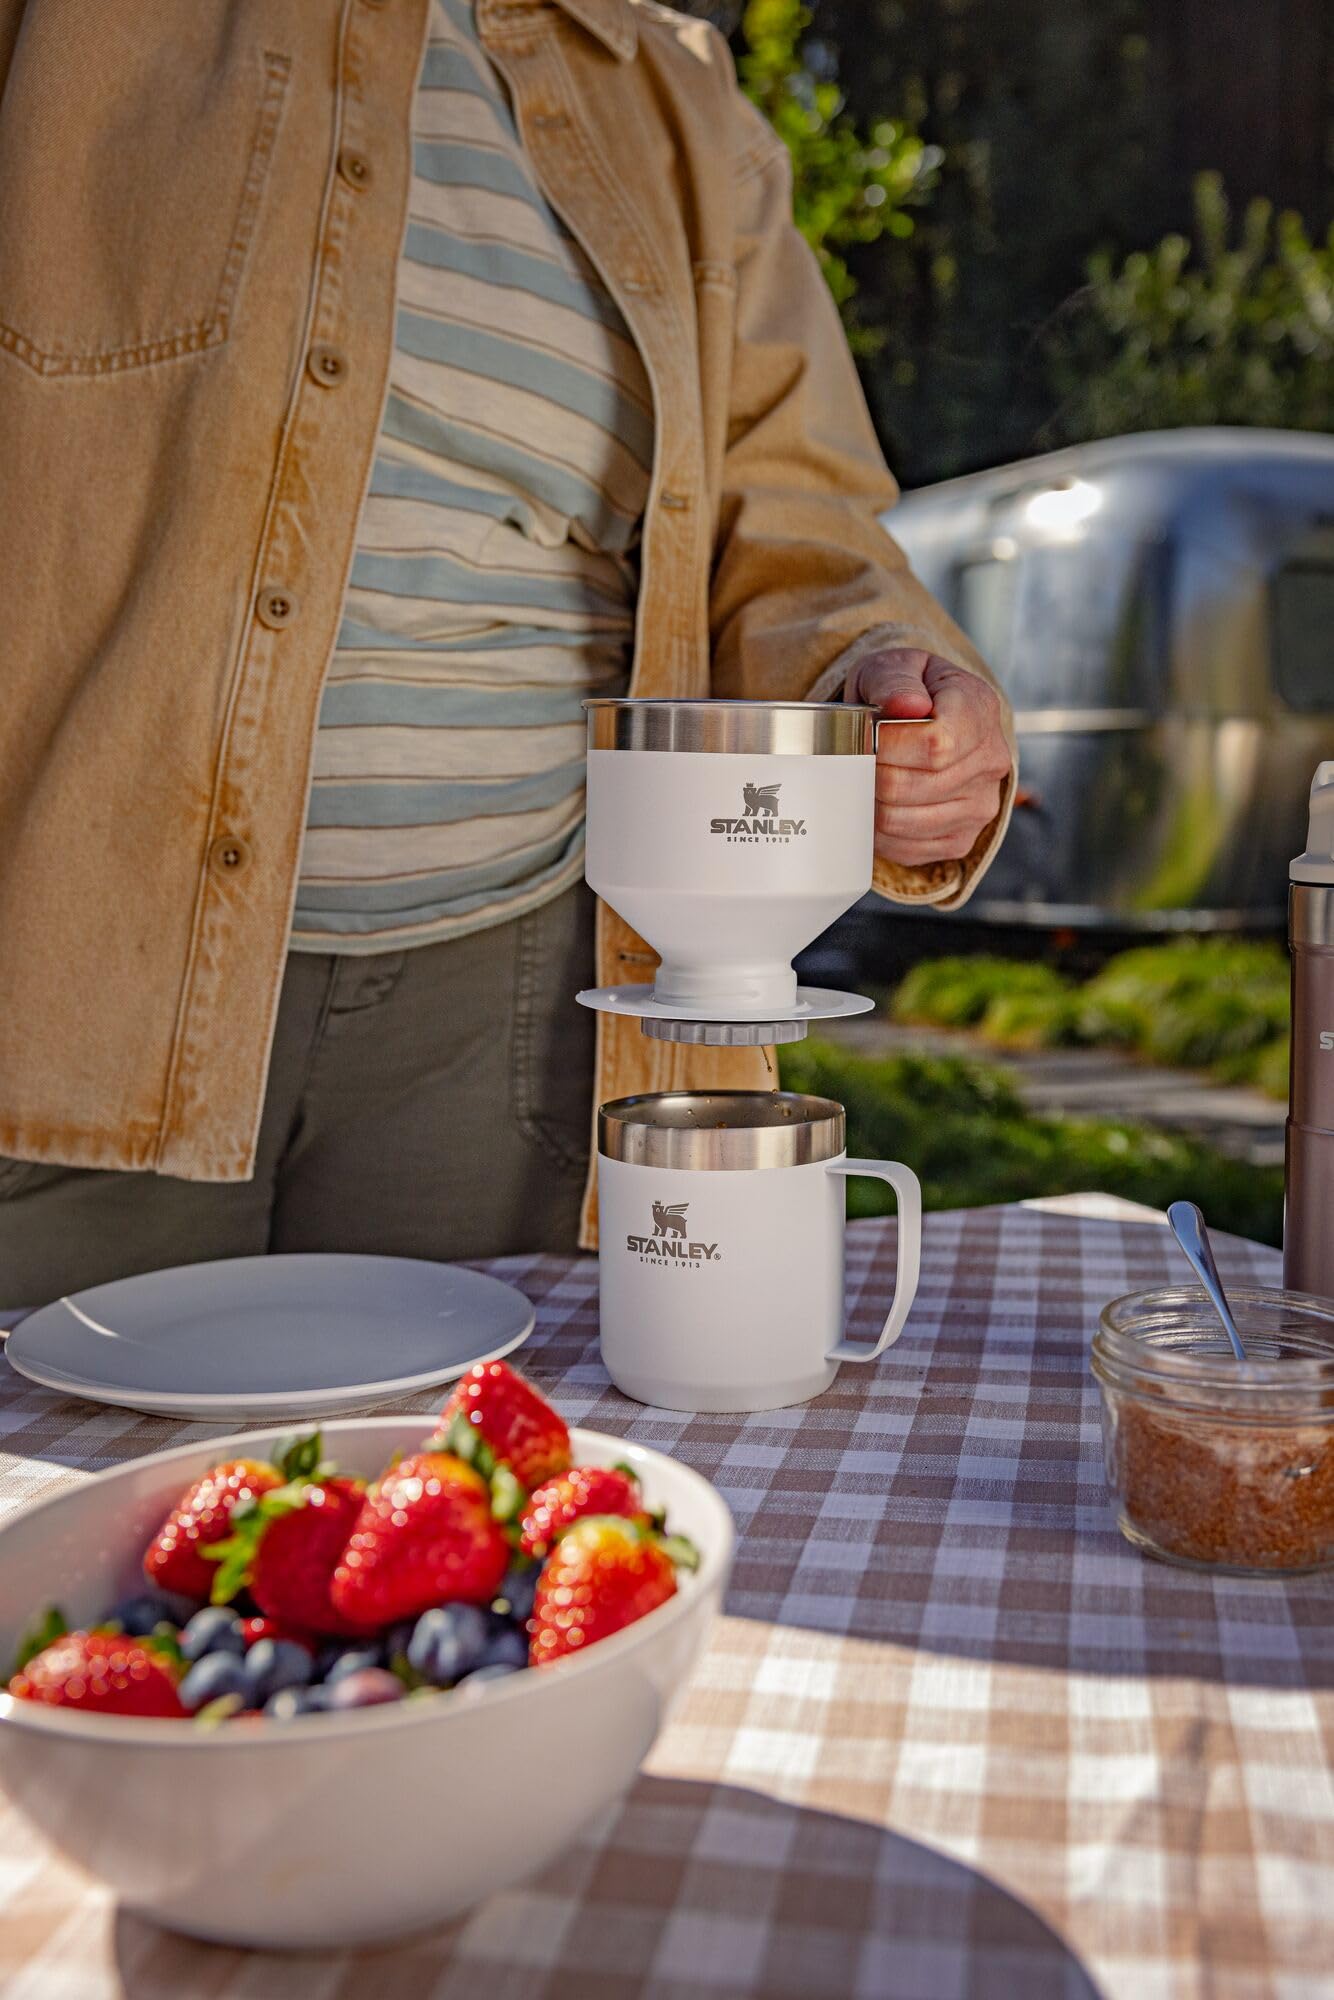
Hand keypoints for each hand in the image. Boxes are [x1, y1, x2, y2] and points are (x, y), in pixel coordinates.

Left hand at [847, 648, 1012, 867]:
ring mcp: (981, 805)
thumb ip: (895, 680)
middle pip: (911, 786)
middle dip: (871, 773)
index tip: (868, 735)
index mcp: (980, 709)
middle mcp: (991, 760)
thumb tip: (907, 705)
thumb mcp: (893, 667)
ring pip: (901, 820)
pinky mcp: (961, 838)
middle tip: (859, 757)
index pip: (936, 745)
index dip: (888, 746)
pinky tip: (879, 803)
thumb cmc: (904, 691)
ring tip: (867, 777)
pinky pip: (906, 848)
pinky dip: (879, 830)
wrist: (924, 718)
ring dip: (870, 802)